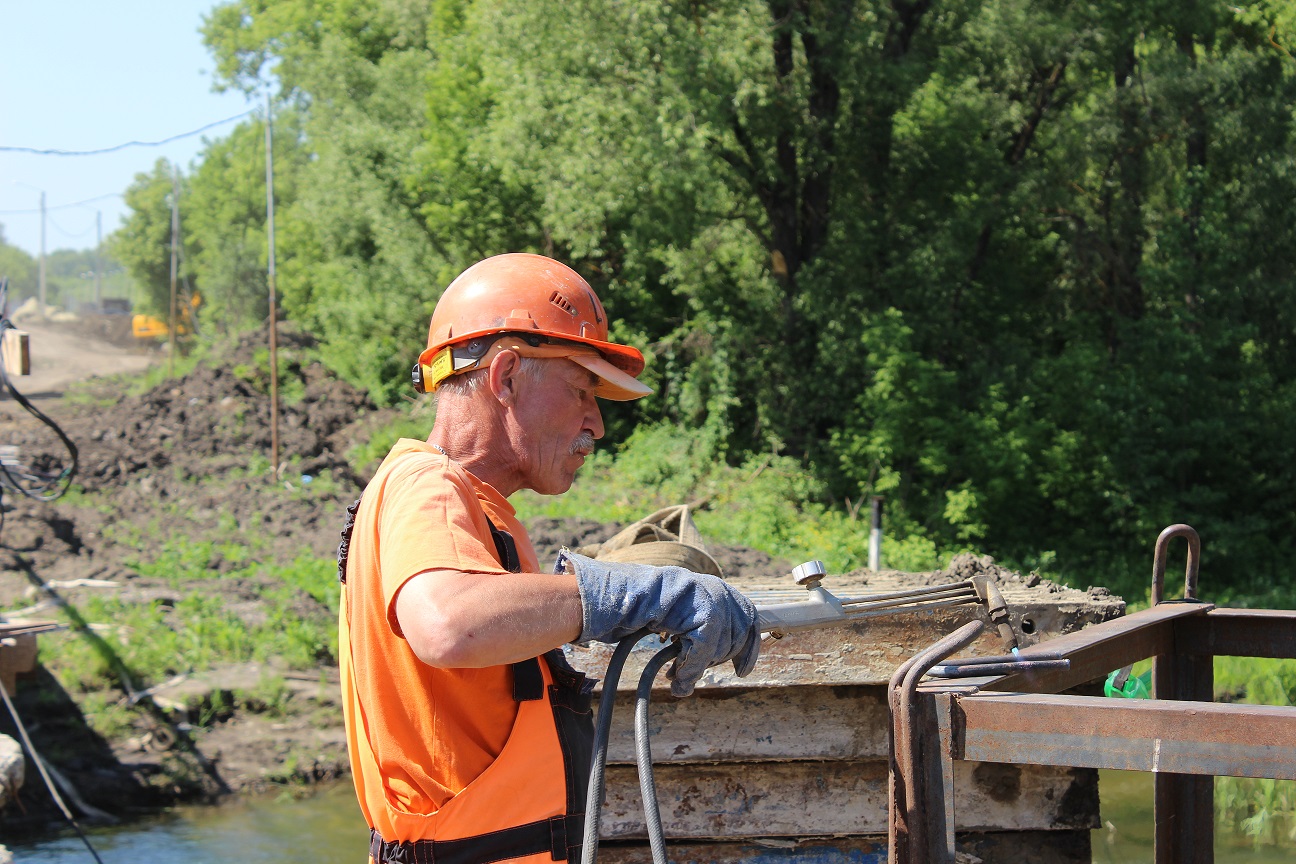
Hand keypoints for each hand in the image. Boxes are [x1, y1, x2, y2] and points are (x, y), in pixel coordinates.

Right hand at [559, 550, 759, 695]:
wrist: (614, 595)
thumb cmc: (636, 605)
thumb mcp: (673, 612)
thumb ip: (695, 626)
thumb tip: (714, 652)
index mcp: (711, 587)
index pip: (746, 615)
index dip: (748, 645)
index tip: (742, 669)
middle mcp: (714, 590)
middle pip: (737, 634)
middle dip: (722, 658)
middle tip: (698, 672)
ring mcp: (708, 600)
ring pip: (719, 647)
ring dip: (698, 669)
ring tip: (677, 677)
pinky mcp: (700, 614)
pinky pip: (703, 653)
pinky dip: (689, 672)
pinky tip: (675, 680)